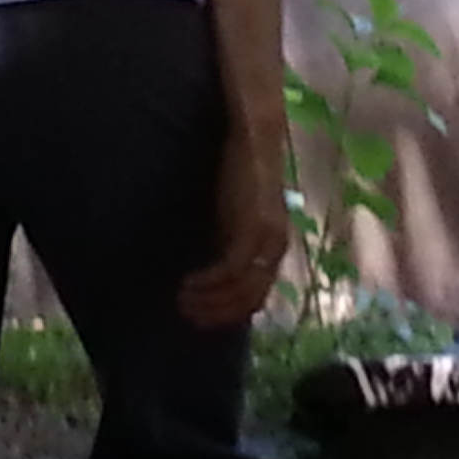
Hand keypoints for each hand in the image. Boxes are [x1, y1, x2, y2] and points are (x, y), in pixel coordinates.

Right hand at [178, 120, 290, 327]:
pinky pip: (231, 269)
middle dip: (218, 314)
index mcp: (274, 246)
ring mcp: (267, 240)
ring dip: (211, 301)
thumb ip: (228, 240)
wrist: (253, 138)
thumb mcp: (233, 215)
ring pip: (241, 289)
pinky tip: (188, 284)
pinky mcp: (253, 228)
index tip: (201, 319)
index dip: (229, 313)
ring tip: (182, 302)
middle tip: (188, 318)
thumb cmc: (241, 173)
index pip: (256, 296)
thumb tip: (210, 269)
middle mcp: (276, 247)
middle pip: (250, 299)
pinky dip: (210, 282)